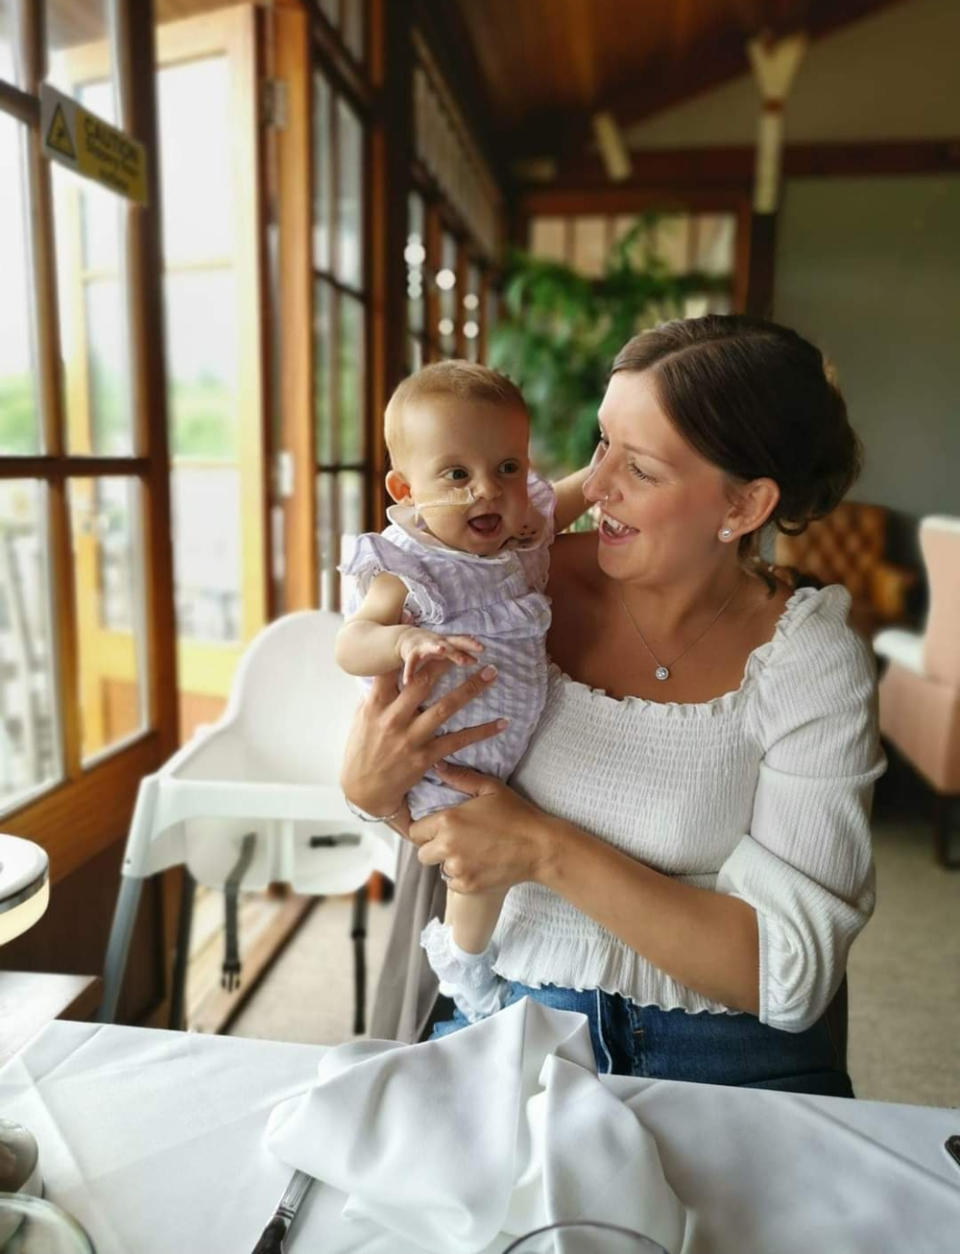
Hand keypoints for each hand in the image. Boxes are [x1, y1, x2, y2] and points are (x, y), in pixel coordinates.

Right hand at [339, 661, 506, 820]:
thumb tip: (391, 663)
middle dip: (447, 661)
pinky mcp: (425, 757)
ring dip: (471, 688)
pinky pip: (458, 741)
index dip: (412, 649)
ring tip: (491, 673)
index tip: (430, 633)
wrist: (363, 790)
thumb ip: (378, 691)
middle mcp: (393, 718)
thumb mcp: (362, 716)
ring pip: (446, 707)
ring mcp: (410, 738)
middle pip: (423, 681)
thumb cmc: (362, 749)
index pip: (393, 669)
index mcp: (375, 705)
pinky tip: (501, 722)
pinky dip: (482, 731)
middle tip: (469, 648)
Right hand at [397, 627, 482, 684]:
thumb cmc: (433, 648)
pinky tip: (408, 680)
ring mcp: (423, 647)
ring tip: (442, 649)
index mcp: (448, 643)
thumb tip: (480, 663)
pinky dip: (409, 671)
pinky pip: (410, 664)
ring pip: (430, 648)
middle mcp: (437, 643)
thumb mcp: (448, 651)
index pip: (461, 642)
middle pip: (449, 645)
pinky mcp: (411, 655)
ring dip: (436, 648)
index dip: (471, 644)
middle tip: (468, 650)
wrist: (406, 638)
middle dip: (458, 647)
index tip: (482, 648)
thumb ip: (461, 656)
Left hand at [407, 762, 550, 892]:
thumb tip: (438, 766)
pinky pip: (453, 883)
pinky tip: (479, 865)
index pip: (415, 831)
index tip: (438, 828)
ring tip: (471, 852)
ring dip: (449, 862)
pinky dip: (462, 877)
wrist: (540, 847)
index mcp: (448, 820)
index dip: (425, 829)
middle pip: (422, 853)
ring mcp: (457, 869)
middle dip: (434, 847)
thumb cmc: (517, 814)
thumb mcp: (490, 788)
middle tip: (455, 841)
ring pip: (439, 868)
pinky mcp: (468, 886)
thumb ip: (461, 777)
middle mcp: (447, 846)